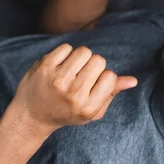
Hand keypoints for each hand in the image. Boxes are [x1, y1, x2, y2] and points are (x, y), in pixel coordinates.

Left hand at [9, 44, 137, 132]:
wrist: (31, 115)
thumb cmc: (66, 112)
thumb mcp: (91, 111)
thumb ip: (111, 94)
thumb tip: (133, 80)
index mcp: (87, 106)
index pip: (110, 76)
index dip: (103, 77)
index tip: (92, 85)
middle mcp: (73, 93)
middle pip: (98, 60)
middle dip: (92, 66)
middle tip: (80, 77)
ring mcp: (57, 79)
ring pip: (83, 51)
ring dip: (80, 57)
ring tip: (71, 70)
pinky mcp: (44, 67)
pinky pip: (66, 48)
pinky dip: (65, 54)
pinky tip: (59, 66)